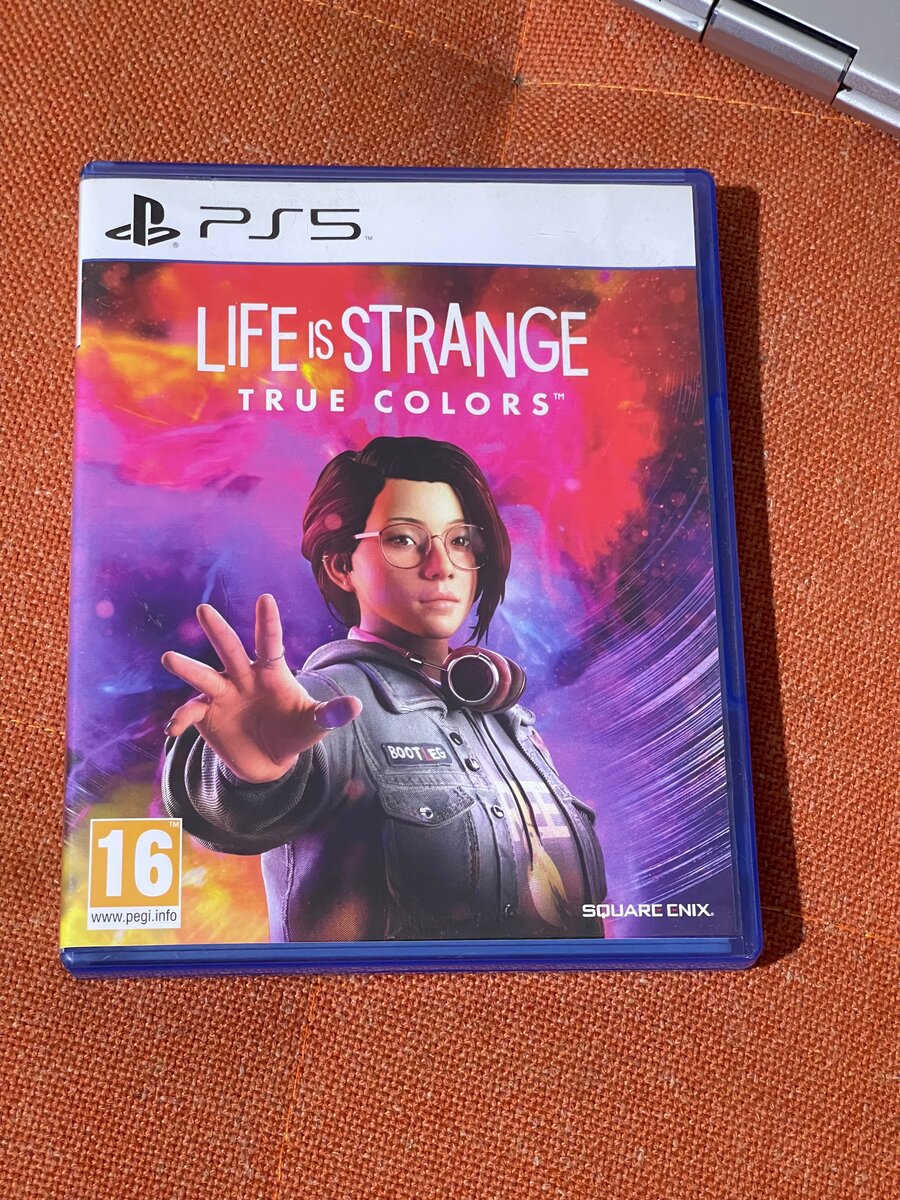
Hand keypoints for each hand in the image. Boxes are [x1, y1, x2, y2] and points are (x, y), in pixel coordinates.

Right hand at [161, 594, 361, 783]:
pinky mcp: (206, 715)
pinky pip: (190, 713)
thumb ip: (331, 714)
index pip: (269, 643)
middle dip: (218, 630)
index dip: (267, 623)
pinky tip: (173, 730)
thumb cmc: (294, 731)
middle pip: (229, 650)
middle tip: (204, 610)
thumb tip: (355, 706)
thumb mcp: (315, 724)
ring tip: (169, 658)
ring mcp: (222, 694)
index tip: (266, 598)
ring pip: (203, 676)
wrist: (270, 760)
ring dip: (187, 668)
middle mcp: (242, 676)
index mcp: (270, 671)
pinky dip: (180, 719)